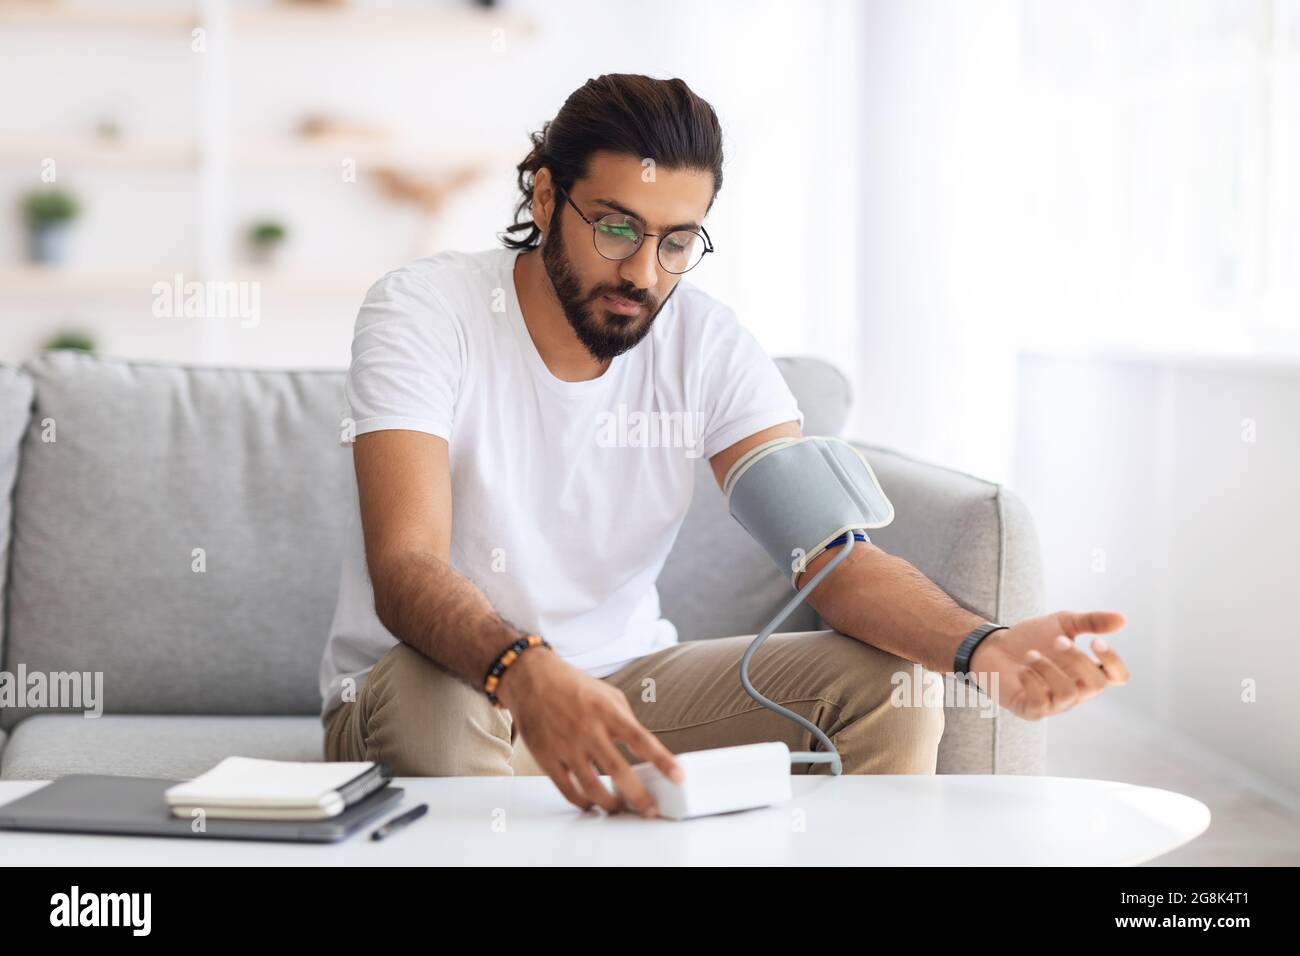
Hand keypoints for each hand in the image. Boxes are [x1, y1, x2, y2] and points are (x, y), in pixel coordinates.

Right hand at [495, 648, 683, 816]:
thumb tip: (643, 748)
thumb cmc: (573, 685)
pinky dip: (582, 802)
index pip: (641, 739)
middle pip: (617, 770)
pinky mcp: (546, 757)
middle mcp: (587, 729)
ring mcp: (565, 745)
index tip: (678, 778)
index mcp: (607, 711)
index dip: (662, 760)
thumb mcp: (608, 694)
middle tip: (651, 811)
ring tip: (620, 808)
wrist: (531, 678)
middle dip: (638, 795)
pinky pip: (568, 789)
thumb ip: (626, 720)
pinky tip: (592, 804)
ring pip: (591, 786)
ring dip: (609, 804)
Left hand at [967, 611, 1128, 719]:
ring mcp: (1055, 704)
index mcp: (1088, 672)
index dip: (1114, 662)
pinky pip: (1041, 703)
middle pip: (1096, 686)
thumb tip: (1123, 620)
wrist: (993, 646)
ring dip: (1049, 669)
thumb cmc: (1031, 638)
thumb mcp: (1062, 623)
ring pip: (1068, 694)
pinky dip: (1031, 682)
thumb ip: (1091, 622)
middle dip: (1077, 660)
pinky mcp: (1032, 711)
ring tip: (1030, 654)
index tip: (1095, 641)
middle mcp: (1077, 692)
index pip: (1118, 677)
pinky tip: (1021, 669)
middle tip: (1057, 640)